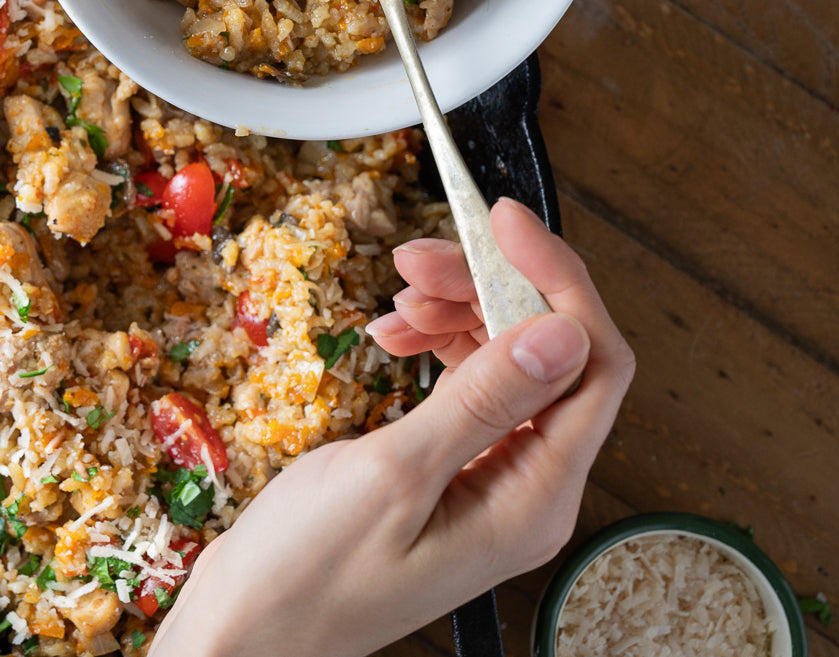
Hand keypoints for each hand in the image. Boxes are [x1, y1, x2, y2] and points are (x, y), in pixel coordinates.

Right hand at [149, 199, 634, 656]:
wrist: (245, 630)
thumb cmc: (303, 577)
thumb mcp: (392, 476)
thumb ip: (481, 400)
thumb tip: (562, 331)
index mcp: (532, 499)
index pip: (592, 365)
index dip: (558, 281)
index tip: (505, 223)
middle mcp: (526, 490)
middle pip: (549, 354)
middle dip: (491, 289)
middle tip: (422, 256)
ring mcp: (490, 481)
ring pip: (506, 363)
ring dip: (458, 313)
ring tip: (398, 294)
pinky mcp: (453, 473)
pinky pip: (469, 389)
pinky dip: (436, 348)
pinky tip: (392, 335)